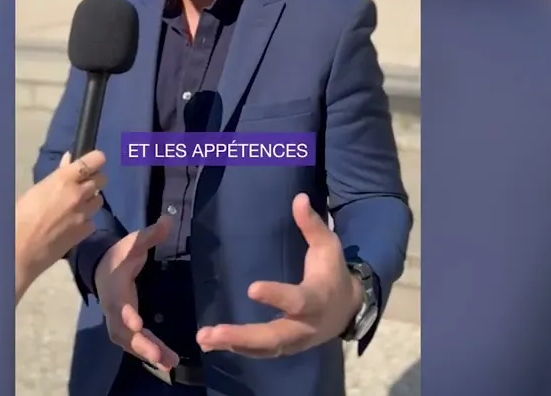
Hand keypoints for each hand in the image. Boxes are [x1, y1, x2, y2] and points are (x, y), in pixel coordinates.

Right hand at [15, 151, 106, 299]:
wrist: (19, 249)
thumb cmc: (19, 216)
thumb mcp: (37, 190)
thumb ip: (58, 175)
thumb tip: (69, 160)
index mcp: (64, 179)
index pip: (95, 160)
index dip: (96, 160)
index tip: (93, 162)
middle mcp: (79, 194)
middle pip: (102, 179)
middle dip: (95, 180)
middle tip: (82, 185)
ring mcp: (84, 214)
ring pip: (99, 200)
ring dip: (91, 200)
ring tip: (75, 206)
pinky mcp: (85, 232)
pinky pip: (92, 220)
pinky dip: (85, 220)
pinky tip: (72, 225)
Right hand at [93, 217, 178, 369]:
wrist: (101, 267)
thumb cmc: (119, 255)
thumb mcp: (133, 242)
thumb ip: (150, 235)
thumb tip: (169, 220)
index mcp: (115, 287)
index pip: (118, 303)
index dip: (126, 314)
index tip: (137, 323)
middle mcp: (114, 308)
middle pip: (122, 331)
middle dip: (141, 344)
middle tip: (159, 356)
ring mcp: (117, 320)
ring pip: (128, 342)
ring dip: (147, 353)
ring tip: (169, 363)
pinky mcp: (123, 327)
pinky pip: (133, 343)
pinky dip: (147, 353)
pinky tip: (166, 361)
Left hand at [195, 193, 361, 357]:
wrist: (347, 309)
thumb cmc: (332, 272)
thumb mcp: (328, 246)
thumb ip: (312, 225)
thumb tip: (300, 198)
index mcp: (316, 299)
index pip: (297, 300)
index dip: (276, 295)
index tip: (252, 288)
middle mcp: (305, 326)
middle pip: (274, 336)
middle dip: (243, 336)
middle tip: (214, 332)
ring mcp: (294, 341)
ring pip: (264, 349)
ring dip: (233, 345)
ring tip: (203, 338)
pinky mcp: (284, 348)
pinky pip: (260, 353)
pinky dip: (236, 349)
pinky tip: (210, 344)